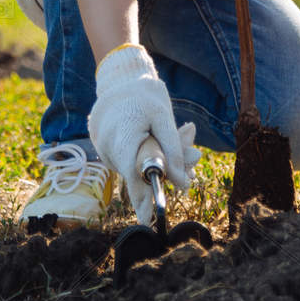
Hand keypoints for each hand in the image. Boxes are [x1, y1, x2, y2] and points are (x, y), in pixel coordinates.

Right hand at [87, 44, 201, 225]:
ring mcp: (105, 150)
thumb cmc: (143, 96)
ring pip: (137, 168)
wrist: (118, 80)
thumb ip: (173, 149)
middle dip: (165, 174)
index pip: (134, 176)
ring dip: (158, 161)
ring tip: (186, 134)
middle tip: (194, 162)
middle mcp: (109, 147)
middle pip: (139, 175)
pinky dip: (147, 155)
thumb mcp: (163, 117)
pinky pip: (131, 161)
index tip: (150, 220)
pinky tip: (158, 136)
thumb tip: (182, 183)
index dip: (144, 200)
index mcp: (122, 137)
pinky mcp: (108, 151)